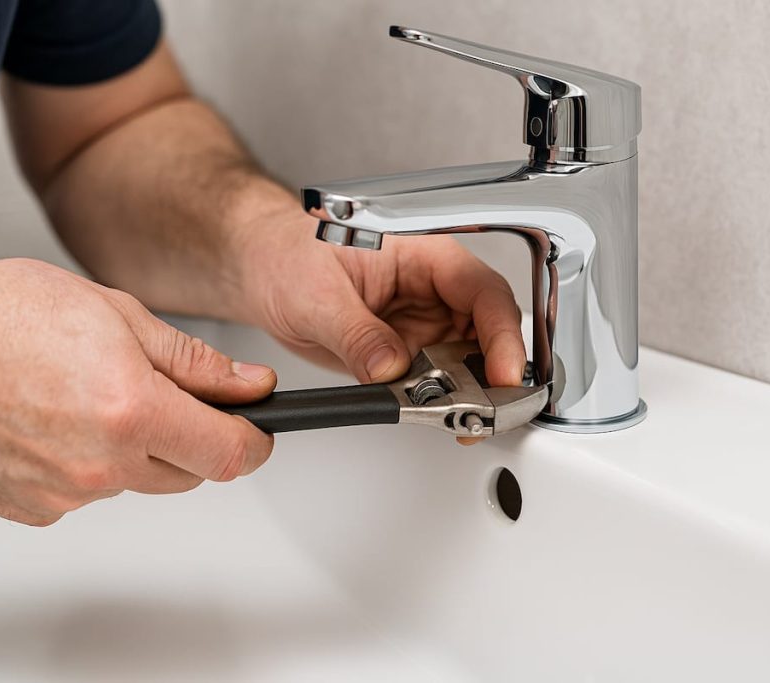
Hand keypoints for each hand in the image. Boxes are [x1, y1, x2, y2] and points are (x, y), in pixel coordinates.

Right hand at [0, 259, 275, 525]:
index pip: (229, 454)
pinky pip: (87, 492)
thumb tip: (249, 386)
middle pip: (188, 472)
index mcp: (130, 412)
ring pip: (135, 480)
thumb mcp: (116, 315)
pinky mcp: (31, 509)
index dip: (255, 441)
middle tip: (158, 392)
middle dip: (191, 437)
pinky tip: (57, 420)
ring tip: (88, 394)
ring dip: (135, 447)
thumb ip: (193, 363)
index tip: (257, 429)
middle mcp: (98, 464)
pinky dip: (88, 462)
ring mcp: (61, 494)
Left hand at [237, 210, 525, 427]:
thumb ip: (356, 333)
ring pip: (471, 361)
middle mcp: (434, 287)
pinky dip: (441, 401)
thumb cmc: (289, 254)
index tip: (504, 373)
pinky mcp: (411, 351)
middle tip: (485, 409)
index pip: (483, 291)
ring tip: (458, 416)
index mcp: (425, 254)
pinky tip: (434, 413)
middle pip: (490, 330)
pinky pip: (440, 380)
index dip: (503, 334)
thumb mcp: (317, 293)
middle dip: (495, 373)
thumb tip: (389, 368)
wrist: (265, 269)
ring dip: (470, 391)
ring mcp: (425, 321)